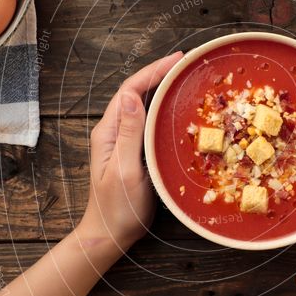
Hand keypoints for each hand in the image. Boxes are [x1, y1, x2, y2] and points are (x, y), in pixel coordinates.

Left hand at [75, 52, 182, 251]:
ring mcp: (123, 142)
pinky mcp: (134, 153)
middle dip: (160, 74)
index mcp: (109, 132)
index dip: (153, 71)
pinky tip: (179, 110)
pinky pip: (149, 124)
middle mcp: (114, 132)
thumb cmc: (116, 208)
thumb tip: (133, 96)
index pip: (130, 90)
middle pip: (137, 93)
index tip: (177, 60)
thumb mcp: (124, 170)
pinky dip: (164, 111)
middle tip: (187, 64)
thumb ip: (129, 133)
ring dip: (163, 90)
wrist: (108, 235)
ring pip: (144, 106)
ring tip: (186, 79)